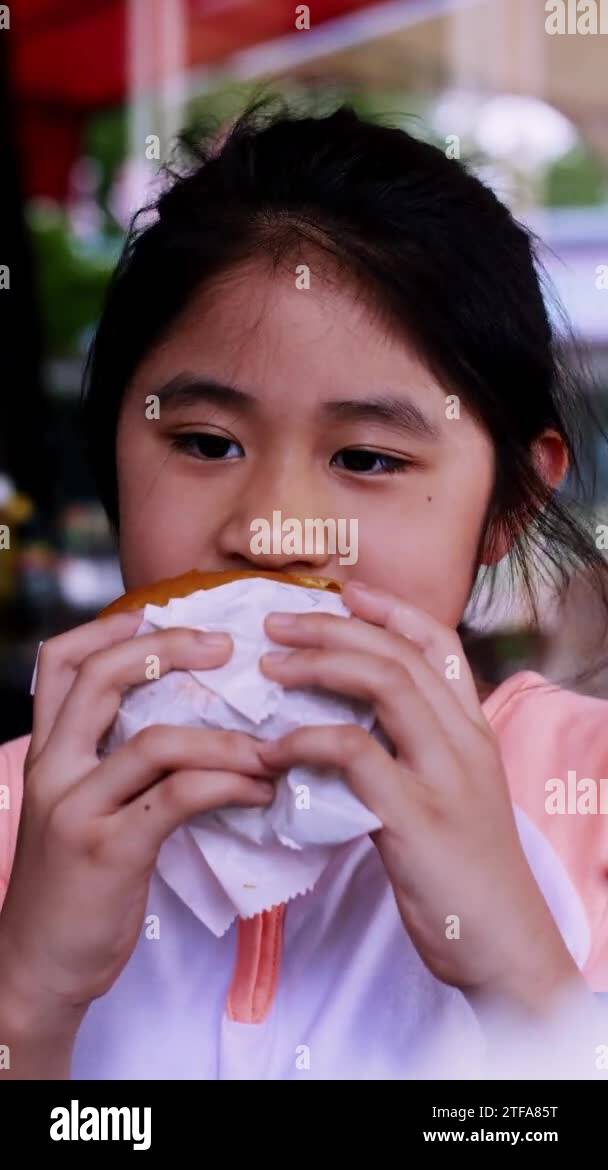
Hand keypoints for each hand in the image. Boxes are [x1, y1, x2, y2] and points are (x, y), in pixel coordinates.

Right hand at [0, 612, 275, 1074]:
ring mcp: (78, 808)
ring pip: (154, 740)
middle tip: (227, 646)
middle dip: (167, 649)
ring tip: (269, 747)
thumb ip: (116, 767)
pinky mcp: (110, 850)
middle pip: (100, 678)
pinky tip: (261, 792)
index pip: (59, 664)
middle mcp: (52, 769)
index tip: (158, 611)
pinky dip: (231, 785)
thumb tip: (192, 727)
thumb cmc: (73, 888)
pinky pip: (180, 796)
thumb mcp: (81, 812)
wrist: (37, 969)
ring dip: (223, 737)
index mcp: (46, 754)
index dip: (107, 628)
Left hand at [258, 580, 581, 1015]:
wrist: (505, 948)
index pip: (440, 645)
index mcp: (474, 732)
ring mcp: (445, 776)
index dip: (391, 610)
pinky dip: (308, 741)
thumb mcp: (452, 799)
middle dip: (334, 628)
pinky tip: (273, 752)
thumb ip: (411, 756)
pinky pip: (356, 755)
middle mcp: (465, 742)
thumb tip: (345, 728)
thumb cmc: (468, 876)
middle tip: (277, 622)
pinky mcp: (417, 817)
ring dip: (320, 666)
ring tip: (270, 668)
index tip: (343, 592)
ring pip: (385, 686)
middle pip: (400, 655)